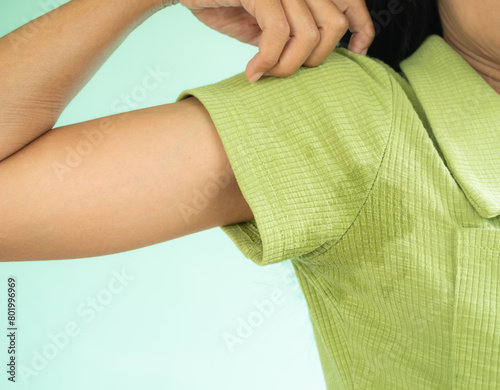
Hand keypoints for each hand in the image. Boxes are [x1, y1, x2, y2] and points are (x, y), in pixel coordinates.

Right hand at [179, 0, 373, 81]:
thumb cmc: (226, 6)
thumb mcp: (267, 24)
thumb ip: (294, 34)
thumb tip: (315, 58)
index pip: (351, 3)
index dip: (362, 29)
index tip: (356, 52)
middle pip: (334, 25)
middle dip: (314, 60)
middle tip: (287, 71)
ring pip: (310, 34)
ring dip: (288, 66)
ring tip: (266, 74)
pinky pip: (279, 33)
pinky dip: (268, 61)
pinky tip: (253, 72)